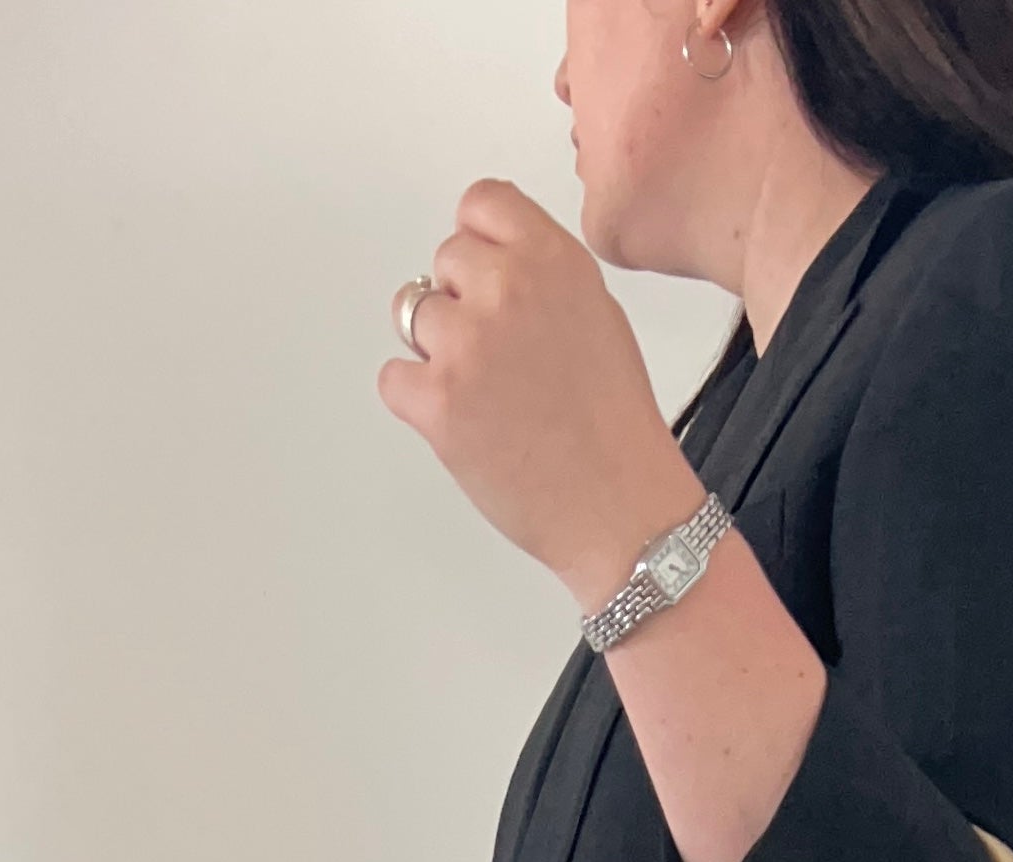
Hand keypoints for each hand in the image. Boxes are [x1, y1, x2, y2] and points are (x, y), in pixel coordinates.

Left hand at [379, 181, 703, 612]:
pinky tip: (465, 423)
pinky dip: (417, 400)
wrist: (618, 508)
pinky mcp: (437, 400)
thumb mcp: (598, 316)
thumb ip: (542, 274)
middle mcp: (507, 289)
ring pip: (412, 314)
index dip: (479, 242)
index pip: (481, 202)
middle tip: (498, 356)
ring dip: (437, 349)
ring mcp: (467, 344)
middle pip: (444, 259)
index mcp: (553, 260)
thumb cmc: (615, 427)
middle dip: (460, 301)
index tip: (488, 276)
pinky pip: (394, 377)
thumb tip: (493, 260)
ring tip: (485, 393)